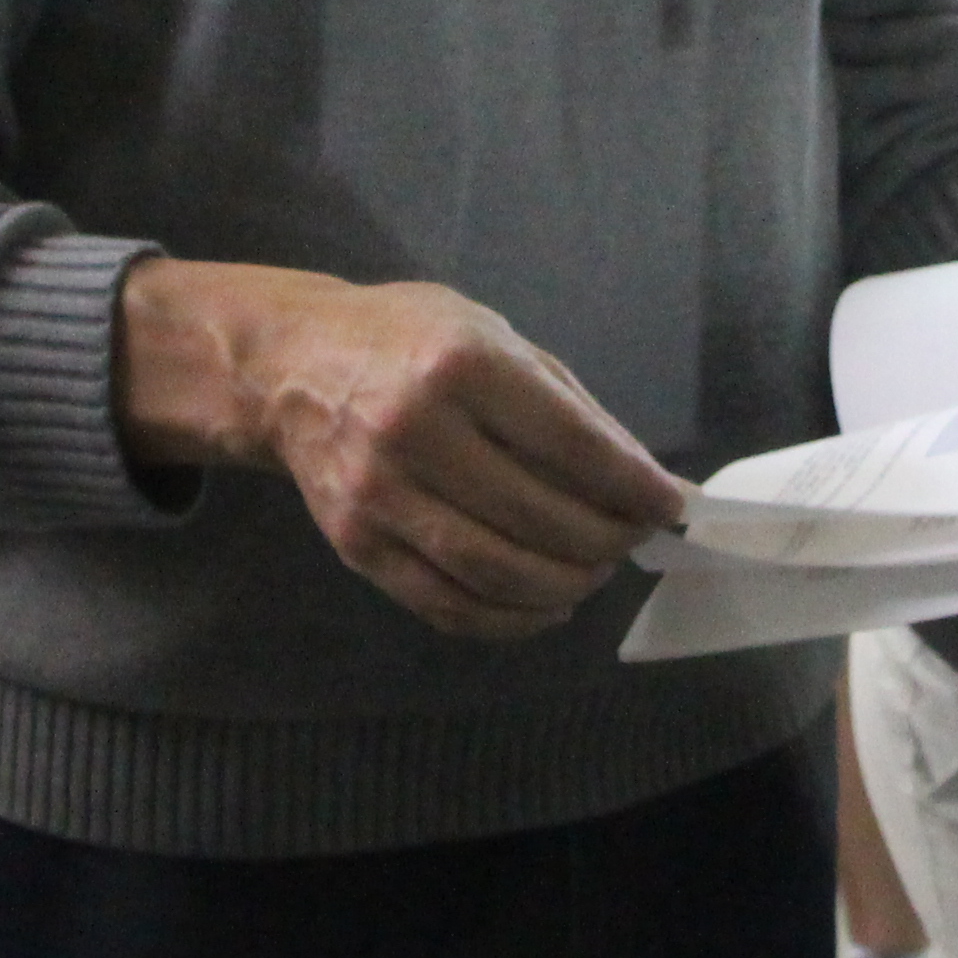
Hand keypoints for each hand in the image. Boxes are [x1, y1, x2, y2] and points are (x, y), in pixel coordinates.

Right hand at [118, 262, 686, 637]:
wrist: (290, 366)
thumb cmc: (408, 340)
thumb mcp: (494, 337)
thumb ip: (571, 409)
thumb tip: (648, 482)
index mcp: (462, 364)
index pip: (572, 445)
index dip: (632, 486)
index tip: (667, 505)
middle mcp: (415, 429)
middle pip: (539, 518)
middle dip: (605, 542)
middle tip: (629, 540)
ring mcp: (379, 494)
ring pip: (495, 572)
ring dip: (564, 586)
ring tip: (592, 572)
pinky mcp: (356, 544)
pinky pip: (446, 604)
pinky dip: (509, 619)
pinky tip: (544, 605)